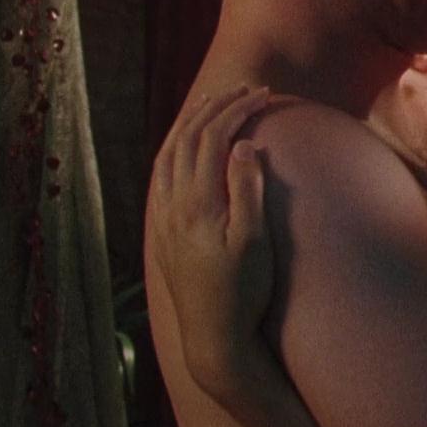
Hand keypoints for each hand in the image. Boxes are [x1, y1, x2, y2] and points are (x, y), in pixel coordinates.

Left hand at [148, 84, 274, 398]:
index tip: (265, 95)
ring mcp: (165, 217)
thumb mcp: (254, 242)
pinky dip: (176, 147)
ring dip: (193, 123)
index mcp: (198, 203)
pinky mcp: (163, 230)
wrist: (213, 335)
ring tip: (215, 105)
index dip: (238, 110)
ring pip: (170, 153)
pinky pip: (162, 174)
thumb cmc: (243, 291)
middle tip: (245, 91)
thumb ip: (246, 190)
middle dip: (217, 107)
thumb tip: (243, 145)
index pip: (214, 138)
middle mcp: (174, 205)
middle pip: (188, 138)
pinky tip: (187, 147)